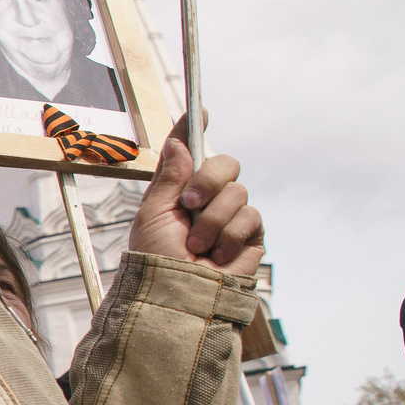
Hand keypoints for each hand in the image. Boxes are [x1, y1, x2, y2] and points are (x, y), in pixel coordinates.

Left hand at [127, 137, 262, 279]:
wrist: (176, 293)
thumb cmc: (156, 260)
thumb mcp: (153, 214)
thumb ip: (169, 178)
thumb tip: (177, 142)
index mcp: (179, 192)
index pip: (190, 155)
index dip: (195, 130)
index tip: (200, 110)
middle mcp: (207, 200)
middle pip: (225, 164)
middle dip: (208, 180)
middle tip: (189, 203)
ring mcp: (230, 217)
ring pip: (238, 192)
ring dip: (213, 220)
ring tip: (196, 246)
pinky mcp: (250, 237)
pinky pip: (251, 217)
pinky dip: (229, 236)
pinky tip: (216, 256)